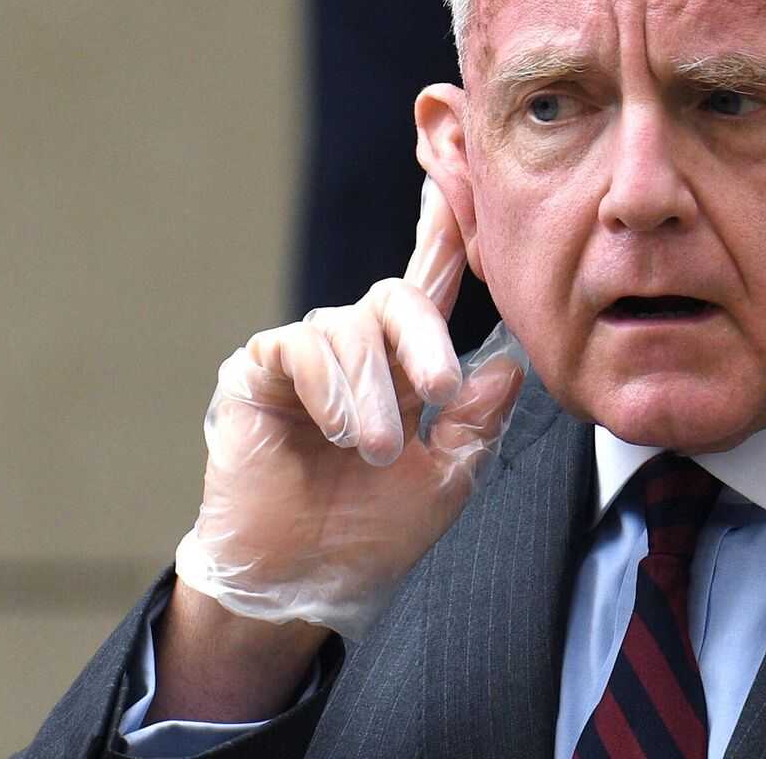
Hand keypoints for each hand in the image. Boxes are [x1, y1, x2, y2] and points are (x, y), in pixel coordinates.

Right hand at [172, 179, 526, 639]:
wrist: (301, 585)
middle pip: (396, 298)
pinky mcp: (257, 373)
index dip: (441, 233)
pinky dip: (329, 386)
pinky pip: (299, 348)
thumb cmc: (370, 537)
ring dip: (372, 393)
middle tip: (439, 394)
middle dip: (425, 340)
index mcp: (401, 368)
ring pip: (349, 328)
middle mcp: (354, 351)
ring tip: (374, 451)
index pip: (427, 286)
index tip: (453, 180)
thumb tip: (507, 366)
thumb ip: (476, 424)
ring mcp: (303, 358)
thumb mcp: (446, 482)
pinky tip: (336, 429)